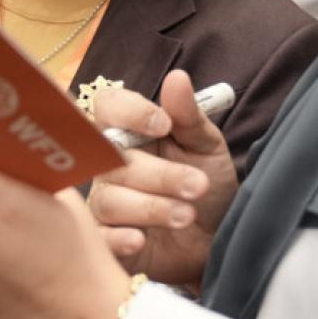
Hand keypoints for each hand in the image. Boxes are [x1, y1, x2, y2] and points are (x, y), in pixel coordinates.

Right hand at [88, 70, 238, 286]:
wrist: (218, 236)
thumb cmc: (208, 183)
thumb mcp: (207, 147)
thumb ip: (189, 116)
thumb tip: (178, 78)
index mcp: (130, 132)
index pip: (108, 107)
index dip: (130, 112)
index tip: (163, 124)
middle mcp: (110, 164)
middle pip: (113, 159)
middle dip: (160, 174)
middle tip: (198, 185)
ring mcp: (106, 202)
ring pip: (110, 199)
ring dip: (152, 207)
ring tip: (187, 215)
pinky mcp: (109, 239)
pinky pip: (99, 238)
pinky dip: (117, 239)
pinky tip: (141, 240)